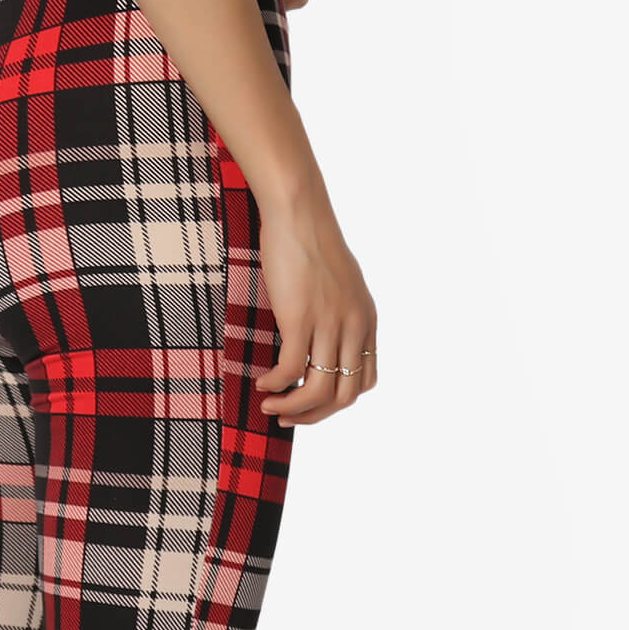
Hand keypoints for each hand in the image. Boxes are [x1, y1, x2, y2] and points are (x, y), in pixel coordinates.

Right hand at [253, 190, 377, 424]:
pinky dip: (275, 385)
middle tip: (287, 416)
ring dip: (293, 408)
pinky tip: (261, 383)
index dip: (336, 402)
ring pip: (318, 390)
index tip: (310, 401)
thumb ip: (338, 316)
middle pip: (343, 396)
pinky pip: (290, 370)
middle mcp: (354, 327)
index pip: (363, 382)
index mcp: (367, 321)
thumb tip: (319, 343)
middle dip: (314, 415)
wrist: (299, 213)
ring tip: (270, 406)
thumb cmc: (310, 245)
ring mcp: (330, 324)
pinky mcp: (301, 319)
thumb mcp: (339, 286)